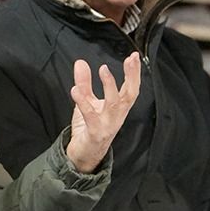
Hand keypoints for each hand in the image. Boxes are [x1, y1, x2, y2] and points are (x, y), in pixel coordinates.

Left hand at [65, 52, 141, 172]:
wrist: (83, 154)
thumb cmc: (89, 128)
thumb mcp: (87, 102)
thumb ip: (85, 83)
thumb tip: (81, 63)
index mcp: (118, 108)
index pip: (131, 88)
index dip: (134, 73)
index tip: (134, 56)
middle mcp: (117, 116)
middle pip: (130, 95)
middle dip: (132, 76)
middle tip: (131, 60)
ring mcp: (107, 125)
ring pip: (114, 104)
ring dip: (110, 86)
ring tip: (103, 69)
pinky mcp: (95, 133)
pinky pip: (90, 116)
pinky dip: (83, 103)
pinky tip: (75, 90)